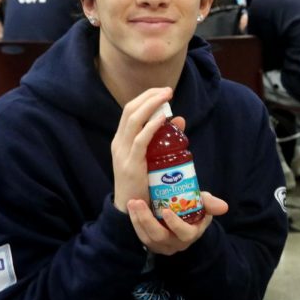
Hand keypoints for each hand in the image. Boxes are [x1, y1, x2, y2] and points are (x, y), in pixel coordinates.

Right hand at [111, 87, 174, 212]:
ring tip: (167, 96)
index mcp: (121, 139)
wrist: (130, 209)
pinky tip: (163, 118)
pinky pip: (140, 140)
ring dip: (151, 105)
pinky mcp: (131, 165)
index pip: (130, 110)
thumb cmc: (143, 181)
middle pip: (130, 110)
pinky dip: (151, 126)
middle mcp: (119, 142)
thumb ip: (163, 138)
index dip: (146, 97)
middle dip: (150, 97)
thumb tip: (180, 118)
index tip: (163, 91)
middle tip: (168, 90)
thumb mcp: (153, 156)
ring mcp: (122, 153)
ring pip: (133, 120)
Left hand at [126, 192, 228, 254]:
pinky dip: (135, 222)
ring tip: (133, 202)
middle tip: (139, 202)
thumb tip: (224, 207)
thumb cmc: (193, 209)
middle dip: (147, 220)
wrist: (180, 216)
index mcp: (191, 234)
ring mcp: (161, 245)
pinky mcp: (150, 242)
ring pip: (147, 236)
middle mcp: (175, 243)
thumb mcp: (203, 205)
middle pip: (160, 236)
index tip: (166, 211)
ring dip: (138, 219)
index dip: (175, 224)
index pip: (184, 233)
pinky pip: (141, 235)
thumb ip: (210, 203)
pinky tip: (131, 208)